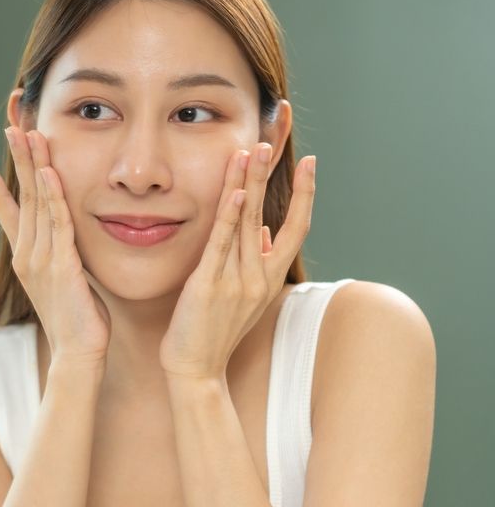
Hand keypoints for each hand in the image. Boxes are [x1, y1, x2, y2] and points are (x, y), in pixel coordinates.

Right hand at [0, 127, 110, 370]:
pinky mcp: (61, 266)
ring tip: (29, 135)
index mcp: (24, 253)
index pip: (2, 205)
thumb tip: (65, 228)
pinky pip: (57, 224)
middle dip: (15, 159)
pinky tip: (50, 173)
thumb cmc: (76, 317)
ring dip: (34, 167)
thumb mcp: (64, 276)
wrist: (77, 353)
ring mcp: (40, 259)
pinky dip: (54, 197)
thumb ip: (61, 249)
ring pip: (37, 204)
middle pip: (19, 196)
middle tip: (10, 126)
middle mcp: (26, 252)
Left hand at [158, 142, 315, 379]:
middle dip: (274, 174)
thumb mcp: (242, 296)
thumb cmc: (213, 330)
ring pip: (247, 222)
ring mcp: (236, 281)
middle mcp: (259, 276)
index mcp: (268, 276)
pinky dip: (230, 216)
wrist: (196, 369)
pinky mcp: (209, 285)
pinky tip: (238, 191)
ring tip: (253, 149)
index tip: (310, 161)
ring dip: (250, 183)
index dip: (305, 193)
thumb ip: (256, 262)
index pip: (296, 227)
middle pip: (272, 214)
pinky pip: (222, 244)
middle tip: (276, 136)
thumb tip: (267, 231)